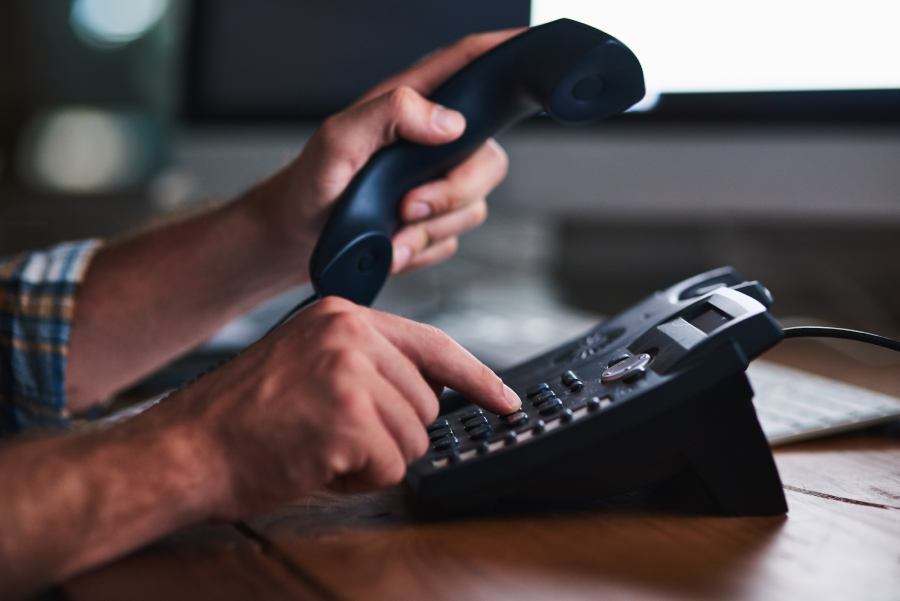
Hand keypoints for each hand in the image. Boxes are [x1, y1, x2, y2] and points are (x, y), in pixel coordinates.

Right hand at [170, 297, 521, 519]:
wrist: (185, 447)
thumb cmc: (242, 416)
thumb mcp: (307, 362)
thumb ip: (367, 364)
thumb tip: (428, 391)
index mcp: (342, 316)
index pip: (433, 345)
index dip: (477, 377)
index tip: (504, 399)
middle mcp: (351, 334)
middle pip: (426, 402)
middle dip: (392, 432)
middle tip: (334, 434)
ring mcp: (351, 373)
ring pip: (413, 437)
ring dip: (374, 457)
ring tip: (320, 445)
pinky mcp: (349, 417)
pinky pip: (390, 466)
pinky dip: (359, 478)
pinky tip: (317, 462)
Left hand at [248, 29, 522, 275]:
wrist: (295, 239)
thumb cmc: (309, 183)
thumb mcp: (338, 140)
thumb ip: (390, 115)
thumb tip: (450, 121)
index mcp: (413, 103)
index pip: (471, 62)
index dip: (507, 50)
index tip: (536, 50)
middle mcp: (433, 140)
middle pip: (489, 156)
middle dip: (454, 193)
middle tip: (407, 206)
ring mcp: (437, 183)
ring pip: (474, 207)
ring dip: (429, 230)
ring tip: (389, 232)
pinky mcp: (434, 221)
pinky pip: (453, 240)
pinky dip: (422, 250)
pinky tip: (391, 245)